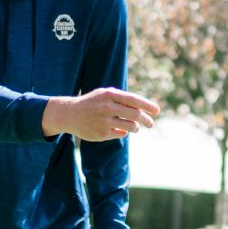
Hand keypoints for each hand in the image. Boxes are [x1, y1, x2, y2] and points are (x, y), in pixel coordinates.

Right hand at [43, 88, 159, 141]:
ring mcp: (104, 121)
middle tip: (151, 124)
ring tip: (135, 127)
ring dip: (136, 127)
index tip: (157, 111)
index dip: (147, 105)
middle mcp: (107, 107)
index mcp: (110, 95)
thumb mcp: (105, 94)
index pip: (134, 100)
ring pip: (131, 126)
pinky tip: (117, 128)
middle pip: (135, 115)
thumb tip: (144, 108)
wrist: (70, 114)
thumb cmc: (92, 102)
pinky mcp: (102, 134)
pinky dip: (123, 132)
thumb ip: (123, 99)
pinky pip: (121, 134)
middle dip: (146, 120)